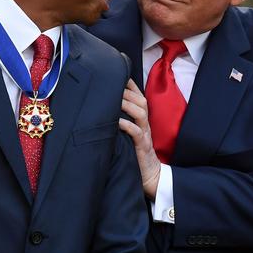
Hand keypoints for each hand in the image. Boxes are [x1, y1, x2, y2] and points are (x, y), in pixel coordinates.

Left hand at [119, 78, 160, 199]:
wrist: (151, 178)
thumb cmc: (136, 156)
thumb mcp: (128, 136)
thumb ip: (121, 123)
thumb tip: (101, 111)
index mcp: (141, 121)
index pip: (138, 97)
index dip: (129, 85)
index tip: (117, 73)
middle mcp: (144, 125)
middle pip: (140, 101)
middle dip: (127, 90)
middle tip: (112, 82)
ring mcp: (145, 135)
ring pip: (140, 113)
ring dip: (127, 104)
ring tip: (114, 97)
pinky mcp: (142, 148)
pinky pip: (137, 133)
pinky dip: (127, 125)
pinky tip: (117, 121)